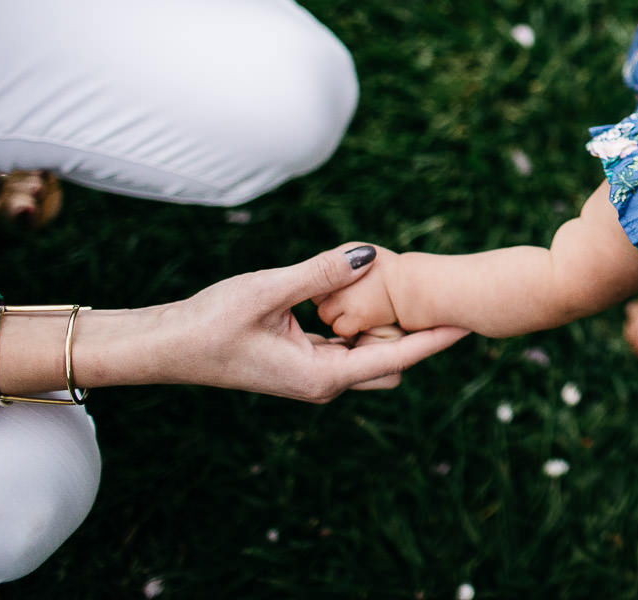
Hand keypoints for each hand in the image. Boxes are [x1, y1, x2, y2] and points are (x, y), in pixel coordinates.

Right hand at [150, 245, 465, 400]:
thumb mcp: (268, 291)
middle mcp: (323, 382)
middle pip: (392, 363)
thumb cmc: (209, 323)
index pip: (396, 359)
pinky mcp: (302, 361)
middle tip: (444, 297)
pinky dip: (363, 324)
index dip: (435, 339)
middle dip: (418, 335)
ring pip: (371, 354)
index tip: (470, 322)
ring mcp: (313, 375)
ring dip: (389, 327)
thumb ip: (321, 273)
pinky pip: (348, 346)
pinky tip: (371, 296)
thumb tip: (371, 255)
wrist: (167, 347)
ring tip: (416, 292)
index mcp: (322, 377)